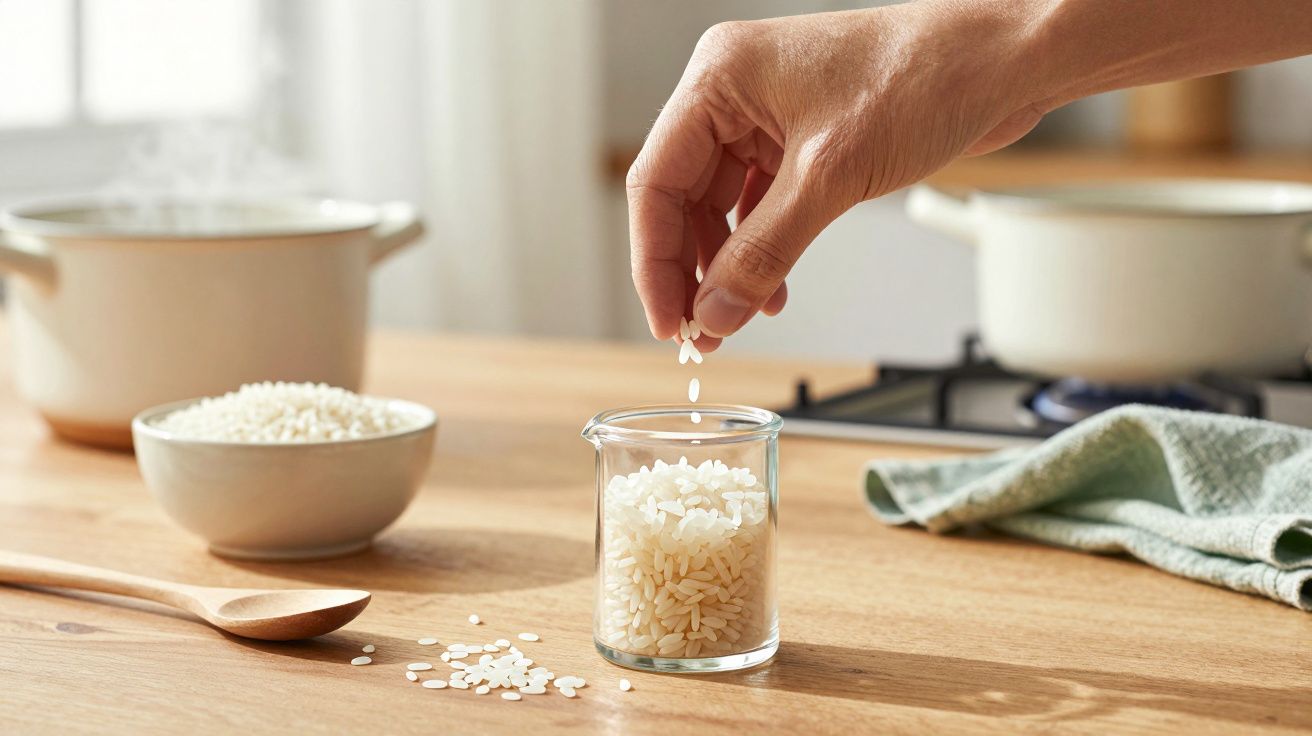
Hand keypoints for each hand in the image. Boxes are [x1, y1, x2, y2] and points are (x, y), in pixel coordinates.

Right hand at [626, 4, 1043, 346]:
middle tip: (700, 331)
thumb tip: (716, 311)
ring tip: (737, 318)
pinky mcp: (802, 140)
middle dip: (692, 270)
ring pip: (721, 207)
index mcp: (721, 78)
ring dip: (728, 266)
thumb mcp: (831, 176)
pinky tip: (770, 288)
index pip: (655, 181)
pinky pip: (760, 205)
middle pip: (683, 198)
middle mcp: (735, 94)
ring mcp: (768, 117)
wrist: (1004, 60)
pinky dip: (762, 249)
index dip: (656, 261)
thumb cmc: (926, 76)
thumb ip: (764, 251)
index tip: (668, 319)